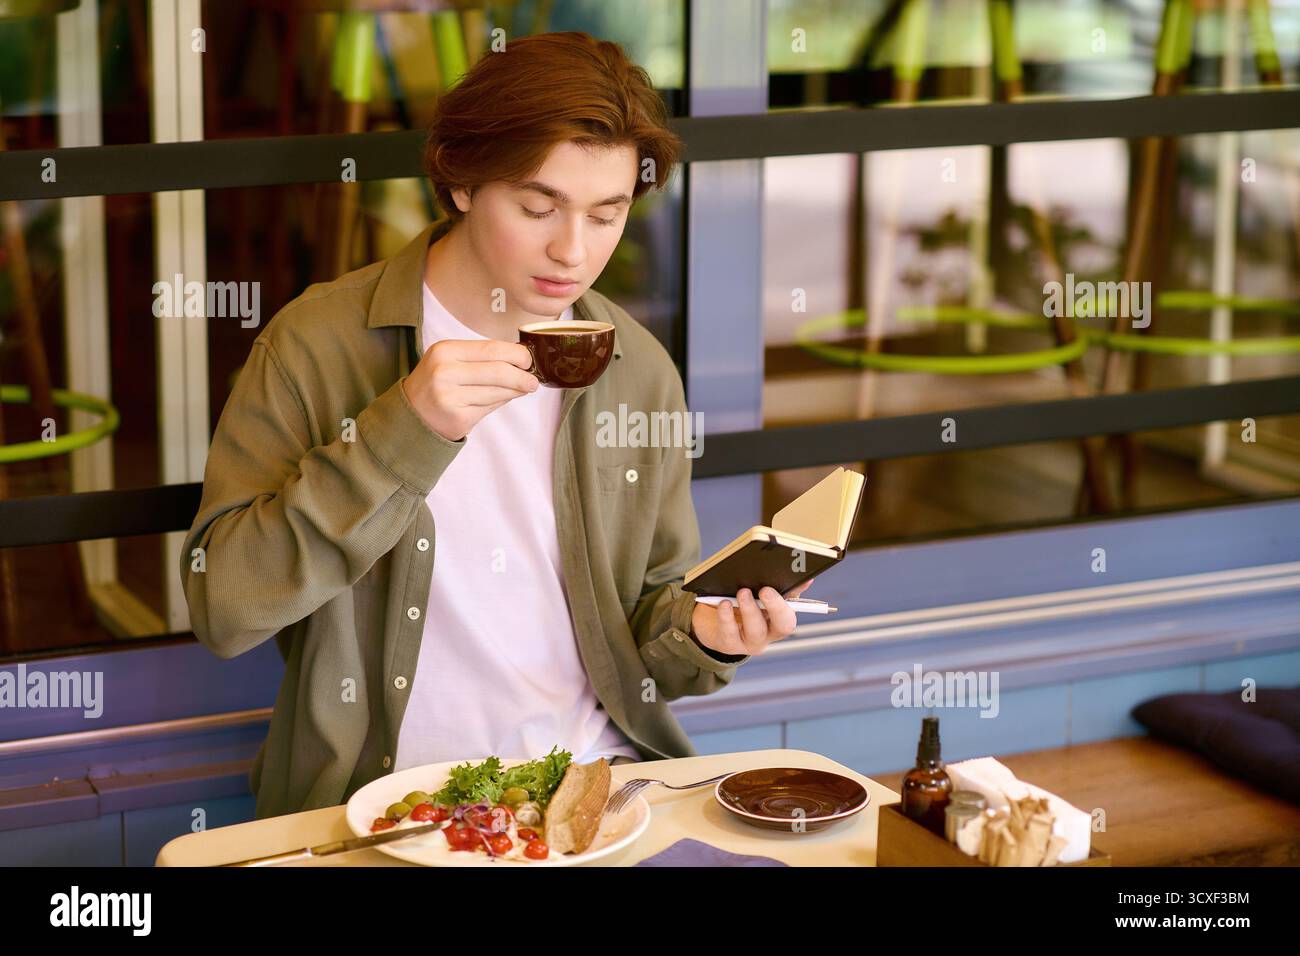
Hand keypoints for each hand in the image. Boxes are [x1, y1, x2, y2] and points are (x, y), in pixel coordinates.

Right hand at [401, 339, 539, 440]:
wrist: (412, 415)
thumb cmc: (437, 384)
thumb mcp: (450, 361)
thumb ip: (481, 358)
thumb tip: (520, 359)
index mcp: (445, 351)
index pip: (491, 349)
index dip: (516, 354)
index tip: (528, 360)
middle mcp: (445, 372)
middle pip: (498, 371)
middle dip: (522, 376)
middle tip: (533, 380)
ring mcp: (450, 397)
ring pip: (498, 391)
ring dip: (516, 390)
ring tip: (523, 388)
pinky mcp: (458, 418)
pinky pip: (491, 407)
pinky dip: (502, 402)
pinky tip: (504, 398)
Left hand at [688, 578, 815, 657]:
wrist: (711, 622)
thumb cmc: (740, 605)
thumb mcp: (758, 595)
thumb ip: (780, 587)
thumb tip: (806, 579)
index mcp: (779, 619)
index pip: (793, 613)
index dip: (792, 601)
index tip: (786, 587)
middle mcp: (769, 634)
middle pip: (783, 626)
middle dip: (776, 607)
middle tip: (766, 590)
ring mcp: (750, 642)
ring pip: (756, 630)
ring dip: (751, 610)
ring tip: (743, 592)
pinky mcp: (729, 644)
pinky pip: (730, 632)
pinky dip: (727, 616)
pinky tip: (724, 603)